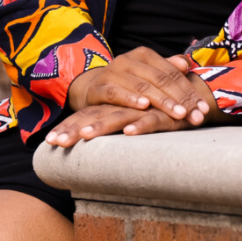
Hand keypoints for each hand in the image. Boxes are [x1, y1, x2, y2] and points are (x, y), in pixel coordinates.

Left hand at [44, 103, 192, 147]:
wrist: (193, 98)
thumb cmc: (156, 113)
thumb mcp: (132, 121)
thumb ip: (112, 128)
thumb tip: (87, 142)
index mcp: (114, 109)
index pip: (86, 116)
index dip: (68, 127)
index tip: (49, 142)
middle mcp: (124, 108)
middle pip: (94, 117)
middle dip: (74, 130)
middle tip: (56, 142)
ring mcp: (143, 110)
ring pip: (118, 117)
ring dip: (101, 126)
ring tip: (84, 136)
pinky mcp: (166, 115)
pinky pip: (152, 120)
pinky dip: (140, 125)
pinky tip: (128, 132)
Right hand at [64, 46, 208, 121]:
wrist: (92, 88)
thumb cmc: (128, 83)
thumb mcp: (149, 75)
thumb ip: (168, 69)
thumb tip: (187, 64)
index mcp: (144, 55)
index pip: (172, 73)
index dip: (189, 91)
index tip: (203, 109)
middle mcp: (128, 60)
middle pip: (161, 80)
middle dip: (181, 100)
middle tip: (196, 116)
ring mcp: (113, 72)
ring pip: (142, 87)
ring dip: (163, 102)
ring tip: (180, 113)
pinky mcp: (99, 87)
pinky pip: (116, 93)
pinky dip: (131, 99)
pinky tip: (144, 106)